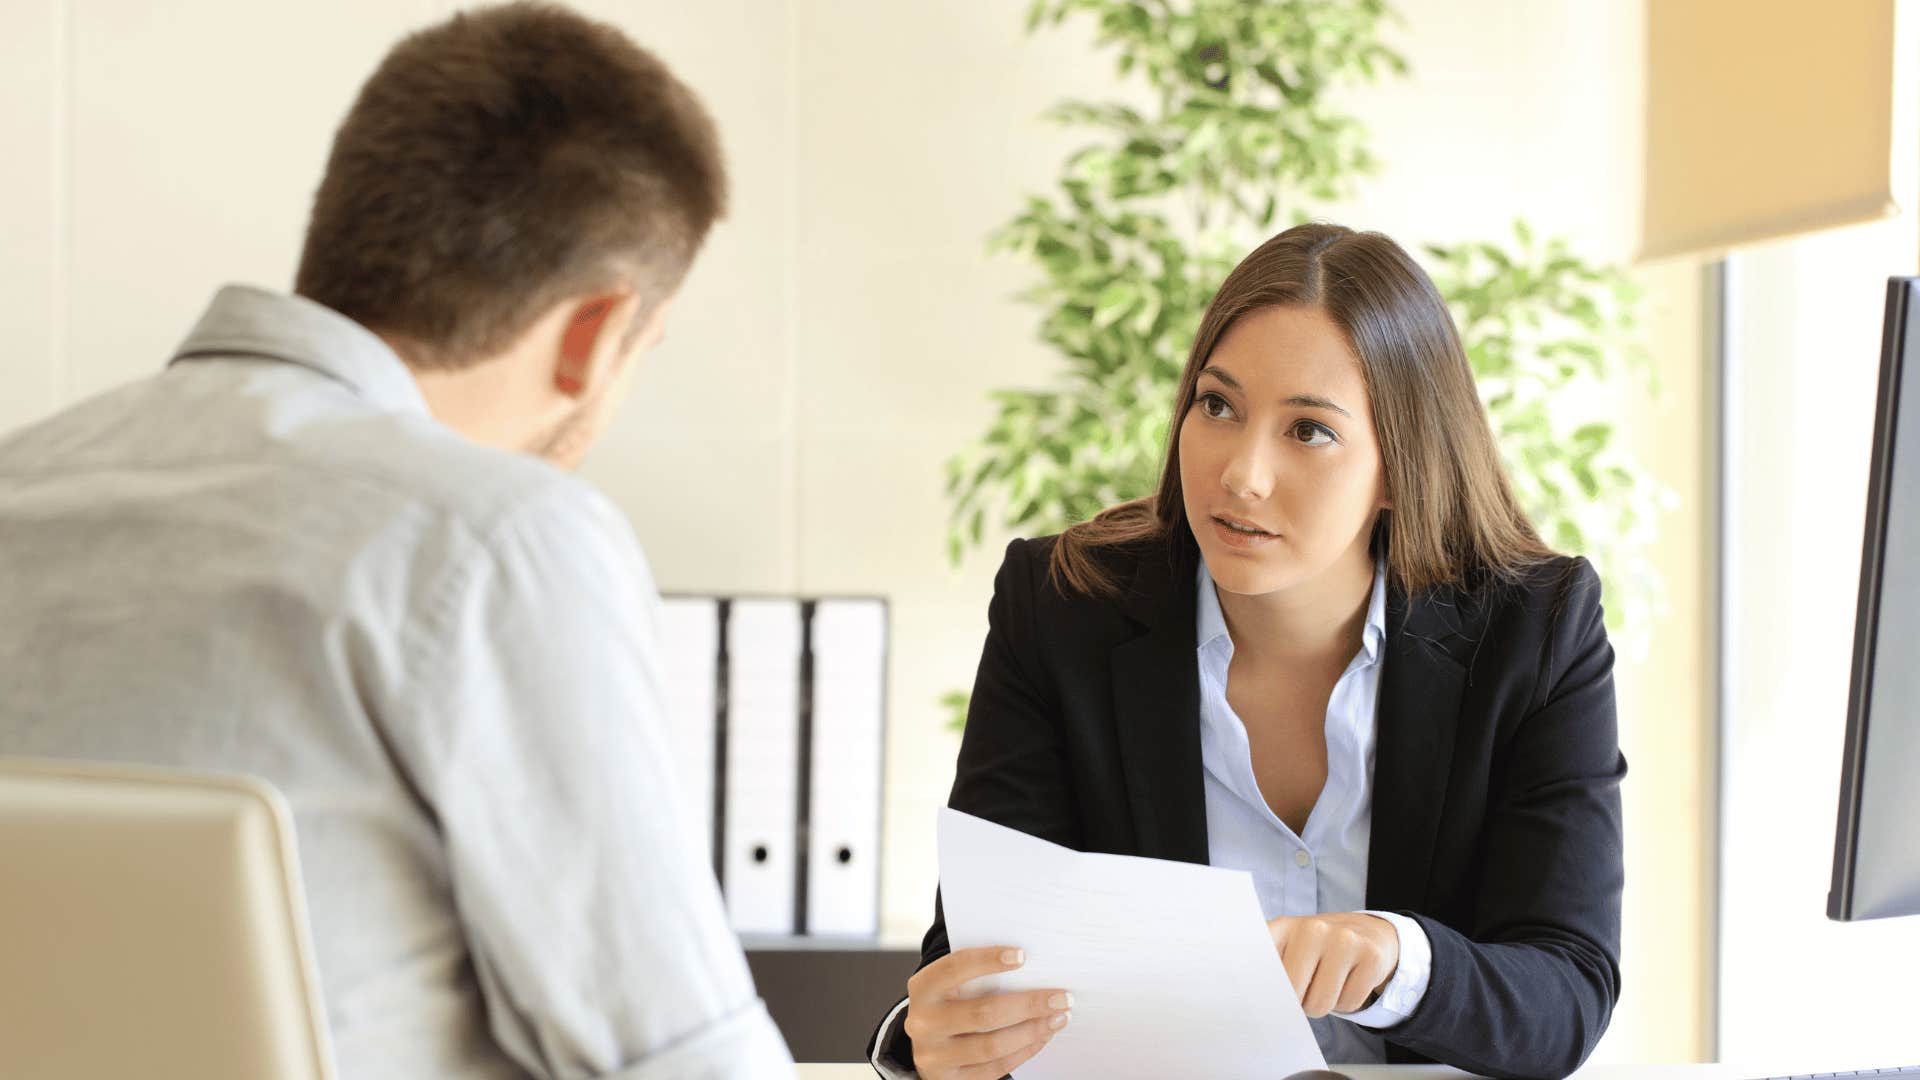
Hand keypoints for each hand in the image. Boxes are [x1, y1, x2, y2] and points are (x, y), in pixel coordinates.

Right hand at [903, 946, 1072, 1079]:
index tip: (1023, 955)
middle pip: (983, 1014)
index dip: (988, 961)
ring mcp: (934, 1056)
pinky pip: (996, 1067)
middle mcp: (923, 1023)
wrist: (930, 1045)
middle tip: (1062, 997)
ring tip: (1058, 1018)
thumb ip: (980, 975)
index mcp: (923, 989)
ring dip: (1033, 1030)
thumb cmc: (952, 1003)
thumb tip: (1032, 966)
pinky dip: (1025, 1050)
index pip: (955, 969)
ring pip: (993, 1045)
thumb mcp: (954, 985)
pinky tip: (1042, 1036)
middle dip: (1029, 1004)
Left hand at [1265, 912, 1399, 1017]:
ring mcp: (1344, 940)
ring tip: (1325, 982)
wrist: (1366, 932)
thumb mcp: (1287, 946)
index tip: (1259, 998)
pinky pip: (1348, 1004)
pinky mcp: (1371, 956)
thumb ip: (1265, 967)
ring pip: (1320, 1003)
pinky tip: (1347, 981)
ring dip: (1321, 1004)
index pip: (1260, 963)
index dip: (1260, 989)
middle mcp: (1313, 928)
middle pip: (1292, 993)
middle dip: (1297, 1001)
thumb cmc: (1316, 948)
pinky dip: (1346, 1002)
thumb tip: (1247, 999)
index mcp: (1283, 927)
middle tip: (1304, 987)